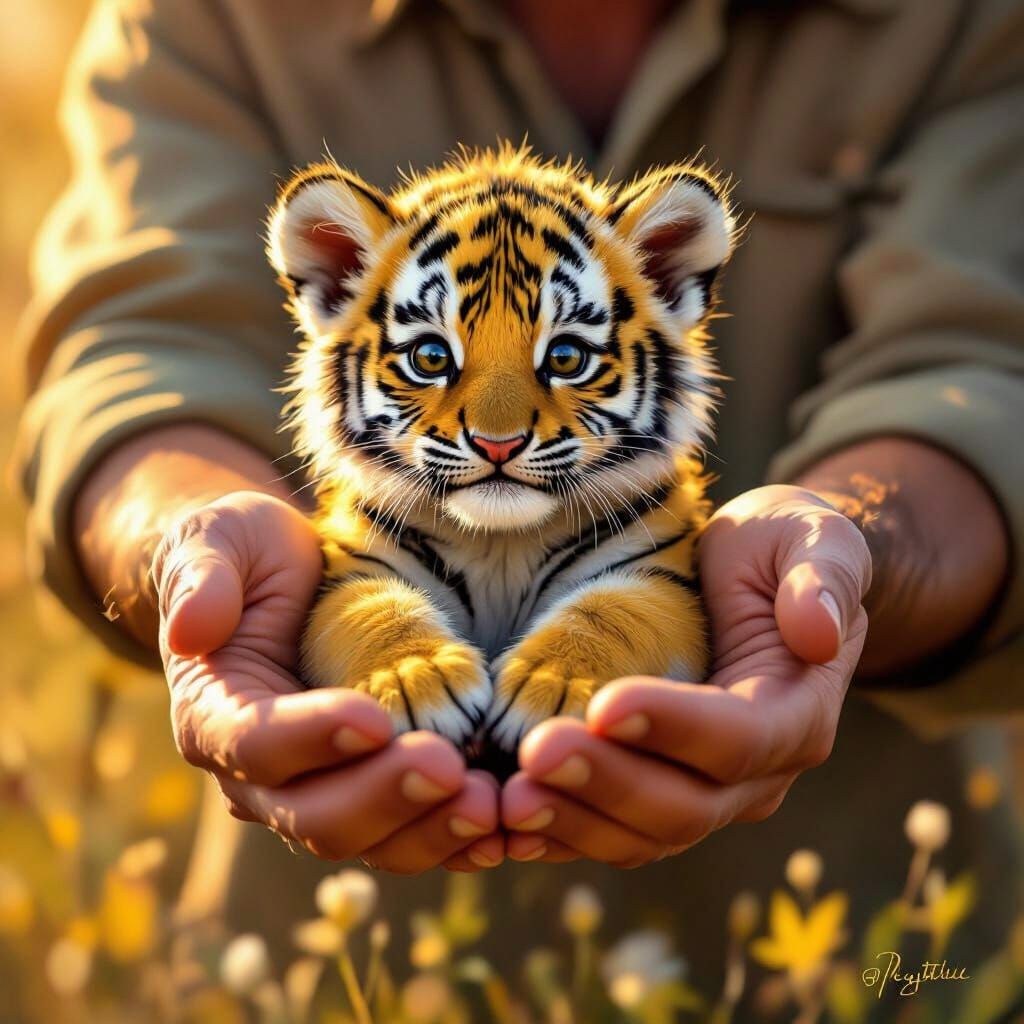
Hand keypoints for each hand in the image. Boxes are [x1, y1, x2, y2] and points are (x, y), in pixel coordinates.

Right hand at [152, 490, 502, 872]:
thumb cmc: (252, 554)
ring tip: (488, 802)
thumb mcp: (219, 540)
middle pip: (314, 814)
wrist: (289, 582)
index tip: (374, 718)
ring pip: (367, 841)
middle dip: (383, 795)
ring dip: (427, 830)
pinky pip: (406, 837)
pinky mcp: (367, 795)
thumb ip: (202, 576)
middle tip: (449, 766)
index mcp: (215, 716)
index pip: (254, 744)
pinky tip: (500, 829)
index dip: (311, 738)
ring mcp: (317, 792)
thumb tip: (190, 630)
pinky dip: (451, 840)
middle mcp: (259, 775)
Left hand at [500, 485, 870, 865]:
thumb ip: (824, 575)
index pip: (740, 737)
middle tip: (535, 753)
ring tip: (507, 800)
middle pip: (685, 805)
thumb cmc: (780, 551)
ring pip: (643, 835)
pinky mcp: (657, 795)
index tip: (605, 704)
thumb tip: (817, 634)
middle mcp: (756, 773)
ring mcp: (707, 795)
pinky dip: (560, 836)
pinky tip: (503, 825)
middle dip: (607, 783)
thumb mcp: (812, 537)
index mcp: (796, 712)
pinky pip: (610, 834)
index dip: (675, 728)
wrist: (756, 584)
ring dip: (574, 822)